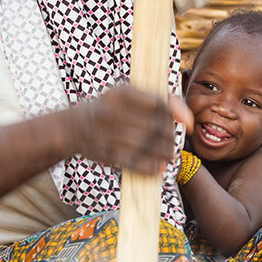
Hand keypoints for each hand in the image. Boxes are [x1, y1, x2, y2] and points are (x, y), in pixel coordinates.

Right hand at [70, 85, 192, 175]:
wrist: (73, 127)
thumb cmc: (110, 109)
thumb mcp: (128, 95)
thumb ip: (159, 100)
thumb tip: (188, 120)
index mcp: (120, 93)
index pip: (158, 103)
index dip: (174, 115)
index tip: (181, 124)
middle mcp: (111, 111)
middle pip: (154, 126)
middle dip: (170, 138)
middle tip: (174, 144)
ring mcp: (106, 133)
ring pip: (146, 146)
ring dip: (163, 154)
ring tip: (169, 156)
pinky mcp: (105, 153)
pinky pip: (134, 162)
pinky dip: (150, 167)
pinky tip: (157, 167)